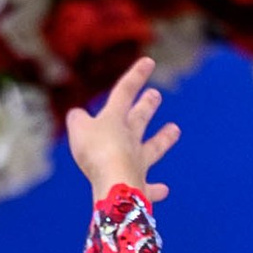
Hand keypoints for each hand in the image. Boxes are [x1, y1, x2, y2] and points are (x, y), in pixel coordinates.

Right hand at [65, 55, 181, 203]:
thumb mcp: (78, 130)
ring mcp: (138, 162)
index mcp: (114, 120)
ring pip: (154, 148)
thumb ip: (77, 120)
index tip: (149, 62)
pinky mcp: (140, 186)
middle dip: (147, 105)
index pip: (125, 92)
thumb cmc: (95, 152)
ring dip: (164, 138)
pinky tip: (165, 189)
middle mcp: (130, 139)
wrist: (114, 182)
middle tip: (156, 95)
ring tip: (175, 129)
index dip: (136, 76)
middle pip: (140, 118)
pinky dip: (157, 189)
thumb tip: (77, 115)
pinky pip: (150, 188)